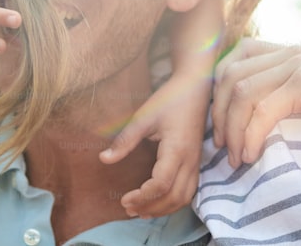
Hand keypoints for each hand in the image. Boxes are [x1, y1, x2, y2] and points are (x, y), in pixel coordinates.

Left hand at [99, 73, 207, 218]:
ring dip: (163, 209)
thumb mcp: (144, 117)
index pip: (161, 184)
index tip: (124, 199)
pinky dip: (173, 202)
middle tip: (128, 209)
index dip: (143, 196)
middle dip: (151, 208)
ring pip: (184, 198)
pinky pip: (189, 191)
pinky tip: (158, 202)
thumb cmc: (169, 100)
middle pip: (173, 197)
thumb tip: (104, 159)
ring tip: (141, 211)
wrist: (195, 88)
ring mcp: (196, 163)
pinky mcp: (196, 162)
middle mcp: (190, 161)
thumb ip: (125, 140)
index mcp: (177, 150)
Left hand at [211, 39, 300, 166]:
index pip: (234, 60)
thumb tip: (250, 118)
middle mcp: (288, 52)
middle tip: (221, 146)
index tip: (219, 124)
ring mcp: (298, 64)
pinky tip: (251, 154)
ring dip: (232, 128)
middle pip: (231, 75)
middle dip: (218, 114)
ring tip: (235, 157)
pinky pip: (264, 108)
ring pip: (243, 91)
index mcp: (286, 51)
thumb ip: (283, 93)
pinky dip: (251, 134)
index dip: (217, 92)